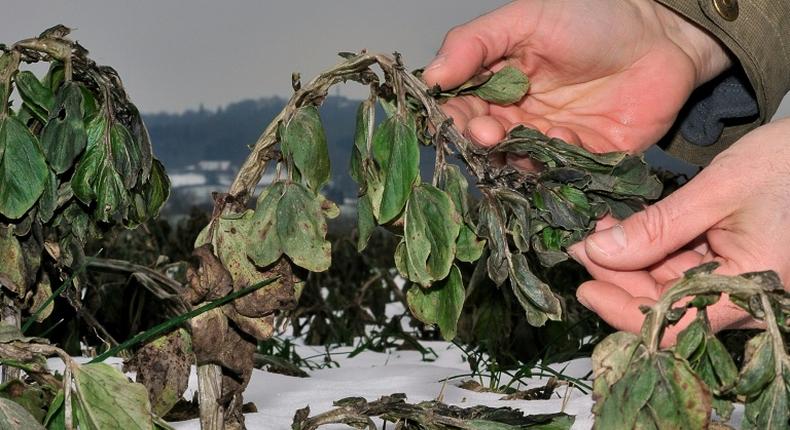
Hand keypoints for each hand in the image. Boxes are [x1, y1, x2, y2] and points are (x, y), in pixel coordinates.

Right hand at [423, 0, 730, 160]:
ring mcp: (554, 142)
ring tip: (521, 139)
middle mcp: (522, 118)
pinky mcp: (589, 160)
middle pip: (489, 144)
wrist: (664, 33)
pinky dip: (558, 163)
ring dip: (516, 158)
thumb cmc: (595, 16)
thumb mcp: (526, 19)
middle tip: (488, 133)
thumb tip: (430, 77)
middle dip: (483, 142)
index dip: (456, 118)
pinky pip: (563, 175)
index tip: (456, 118)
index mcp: (501, 85)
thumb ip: (475, 43)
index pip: (465, 110)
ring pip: (521, 165)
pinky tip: (566, 136)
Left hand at [569, 119, 789, 345]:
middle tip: (581, 243)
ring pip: (668, 285)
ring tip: (595, 231)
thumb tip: (598, 252)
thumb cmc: (785, 165)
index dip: (623, 312)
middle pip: (666, 306)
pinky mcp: (730, 263)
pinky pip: (681, 267)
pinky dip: (650, 249)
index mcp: (749, 290)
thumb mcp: (715, 193)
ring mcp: (737, 282)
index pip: (675, 325)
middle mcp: (744, 297)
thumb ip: (656, 228)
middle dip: (618, 276)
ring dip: (629, 260)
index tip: (585, 287)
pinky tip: (621, 229)